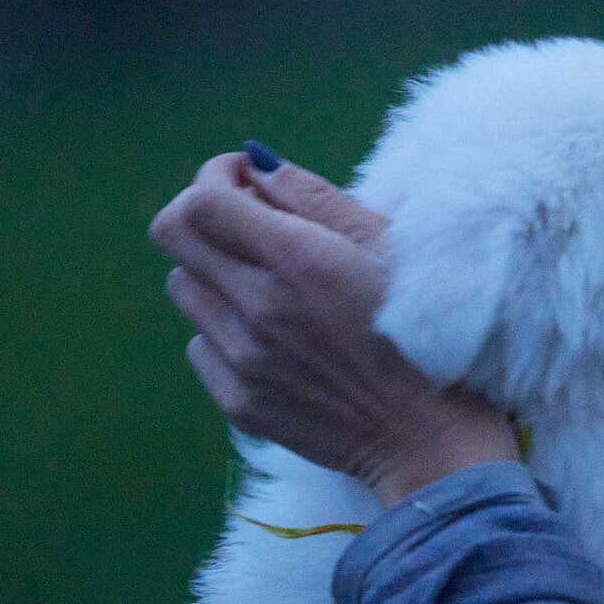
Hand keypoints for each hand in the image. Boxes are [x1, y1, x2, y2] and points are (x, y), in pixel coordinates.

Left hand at [150, 150, 519, 504]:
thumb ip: (315, 199)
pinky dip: (225, 327)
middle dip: (201, 211)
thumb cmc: (426, 328)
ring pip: (183, 287)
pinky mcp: (238, 403)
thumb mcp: (388, 245)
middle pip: (173, 235)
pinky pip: (200, 344)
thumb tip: (257, 166)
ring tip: (266, 281)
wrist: (430, 436)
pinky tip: (275, 334)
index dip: (215, 175)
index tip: (246, 178)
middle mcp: (259, 308)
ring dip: (213, 270)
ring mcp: (243, 361)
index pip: (202, 199)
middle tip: (242, 217)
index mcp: (299, 260)